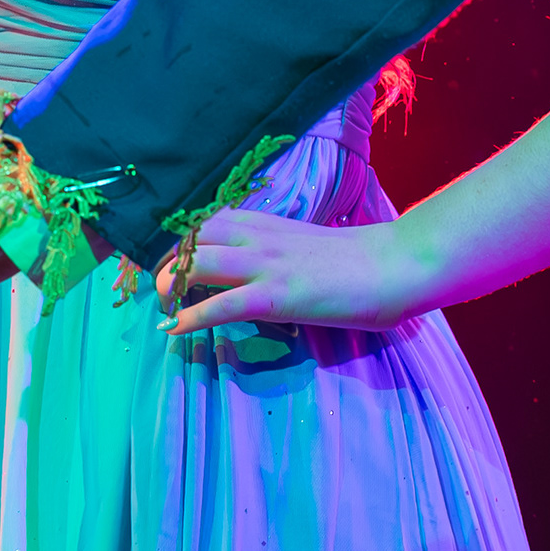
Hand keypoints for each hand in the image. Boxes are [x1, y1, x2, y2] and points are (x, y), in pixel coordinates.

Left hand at [161, 208, 429, 335]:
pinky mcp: (275, 296)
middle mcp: (257, 238)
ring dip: (170, 284)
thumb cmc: (357, 260)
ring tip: (159, 303)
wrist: (393, 265)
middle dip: (166, 260)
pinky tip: (173, 330)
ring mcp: (265, 266)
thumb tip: (254, 265)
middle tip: (156, 284)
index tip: (161, 257)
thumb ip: (274, 248)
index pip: (203, 220)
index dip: (176, 238)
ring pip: (198, 264)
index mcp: (264, 223)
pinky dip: (190, 318)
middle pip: (191, 238)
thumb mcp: (304, 243)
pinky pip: (220, 305)